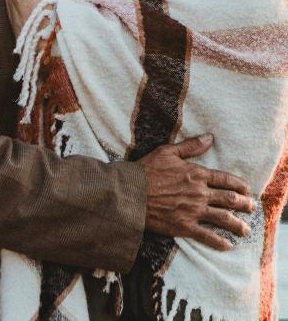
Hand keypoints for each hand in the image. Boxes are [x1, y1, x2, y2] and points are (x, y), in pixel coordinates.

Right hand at [140, 133, 254, 250]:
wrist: (130, 193)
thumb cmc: (146, 170)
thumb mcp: (167, 151)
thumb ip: (190, 146)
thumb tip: (209, 137)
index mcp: (196, 173)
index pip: (224, 179)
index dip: (238, 185)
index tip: (246, 189)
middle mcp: (199, 193)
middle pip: (229, 199)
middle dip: (244, 204)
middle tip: (252, 208)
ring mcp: (193, 211)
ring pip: (223, 218)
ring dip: (238, 224)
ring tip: (246, 229)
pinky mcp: (184, 226)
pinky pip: (207, 236)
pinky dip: (219, 242)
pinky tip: (228, 246)